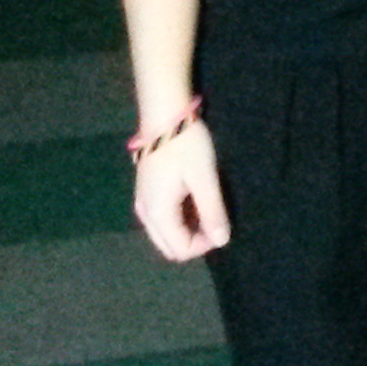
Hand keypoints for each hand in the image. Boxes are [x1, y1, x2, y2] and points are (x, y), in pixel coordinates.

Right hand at [132, 123, 231, 260]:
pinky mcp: (146, 192)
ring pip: (166, 233)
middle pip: (170, 246)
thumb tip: (222, 240)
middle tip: (216, 220)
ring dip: (188, 229)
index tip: (222, 225)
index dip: (204, 244)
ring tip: (208, 207)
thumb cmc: (186, 146)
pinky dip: (180, 217)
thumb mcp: (204, 178)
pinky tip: (196, 199)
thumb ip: (212, 211)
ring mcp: (143, 203)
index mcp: (157, 213)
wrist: (164, 116)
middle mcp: (145, 213)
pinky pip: (163, 218)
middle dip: (195, 240)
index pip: (180, 249)